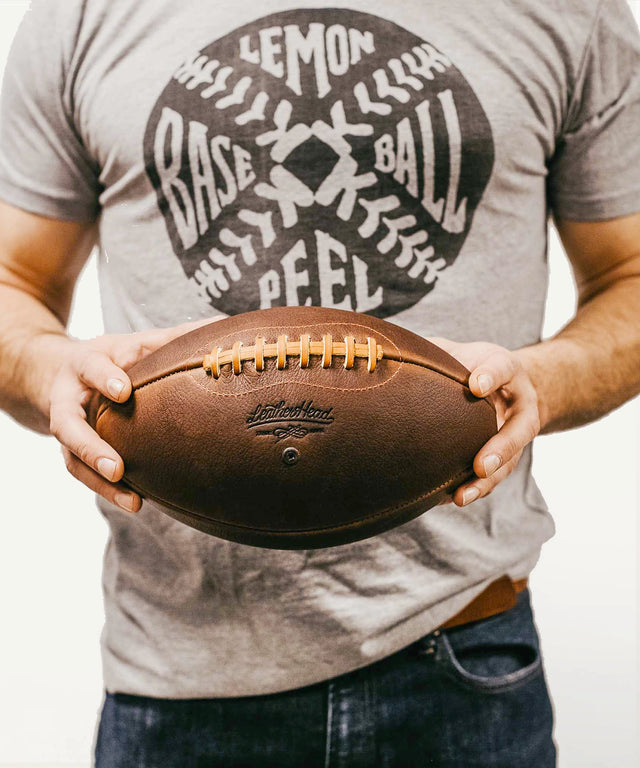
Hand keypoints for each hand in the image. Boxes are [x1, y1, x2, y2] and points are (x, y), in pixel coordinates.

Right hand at [47, 317, 221, 512]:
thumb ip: (170, 338)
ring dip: (100, 483)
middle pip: (67, 426)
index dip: (105, 378)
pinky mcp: (71, 452)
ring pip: (72, 460)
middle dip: (90, 448)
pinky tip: (136, 503)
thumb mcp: (134, 342)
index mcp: (84, 364)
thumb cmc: (112, 358)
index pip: (90, 368)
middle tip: (118, 468)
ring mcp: (66, 430)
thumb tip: (218, 327)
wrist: (61, 374)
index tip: (124, 391)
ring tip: (132, 502)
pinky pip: (84, 476)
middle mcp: (66, 398)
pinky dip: (108, 491)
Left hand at [428, 338, 541, 506]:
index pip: (502, 368)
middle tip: (480, 465)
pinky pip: (493, 477)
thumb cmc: (473, 364)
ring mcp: (515, 434)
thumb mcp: (459, 349)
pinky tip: (450, 499)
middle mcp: (520, 404)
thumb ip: (436, 351)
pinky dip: (474, 489)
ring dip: (485, 483)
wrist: (505, 384)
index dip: (490, 376)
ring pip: (508, 463)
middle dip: (500, 449)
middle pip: (519, 430)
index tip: (475, 385)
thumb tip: (393, 352)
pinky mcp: (505, 456)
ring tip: (462, 496)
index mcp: (507, 369)